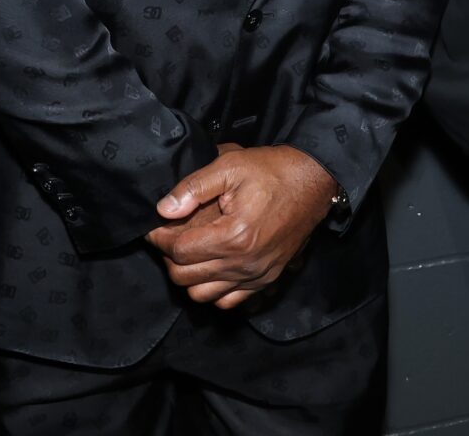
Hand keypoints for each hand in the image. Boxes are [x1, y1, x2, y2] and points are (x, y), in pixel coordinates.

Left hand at [146, 145, 339, 307]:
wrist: (313, 181)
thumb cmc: (273, 170)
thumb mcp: (231, 166)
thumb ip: (194, 188)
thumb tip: (164, 209)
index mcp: (234, 236)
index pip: (180, 251)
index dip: (160, 238)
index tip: (154, 226)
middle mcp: (244, 264)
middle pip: (186, 278)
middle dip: (169, 258)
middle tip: (168, 236)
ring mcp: (257, 276)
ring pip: (203, 296)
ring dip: (188, 276)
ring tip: (188, 251)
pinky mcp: (266, 280)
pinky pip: (228, 301)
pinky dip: (213, 290)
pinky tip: (211, 267)